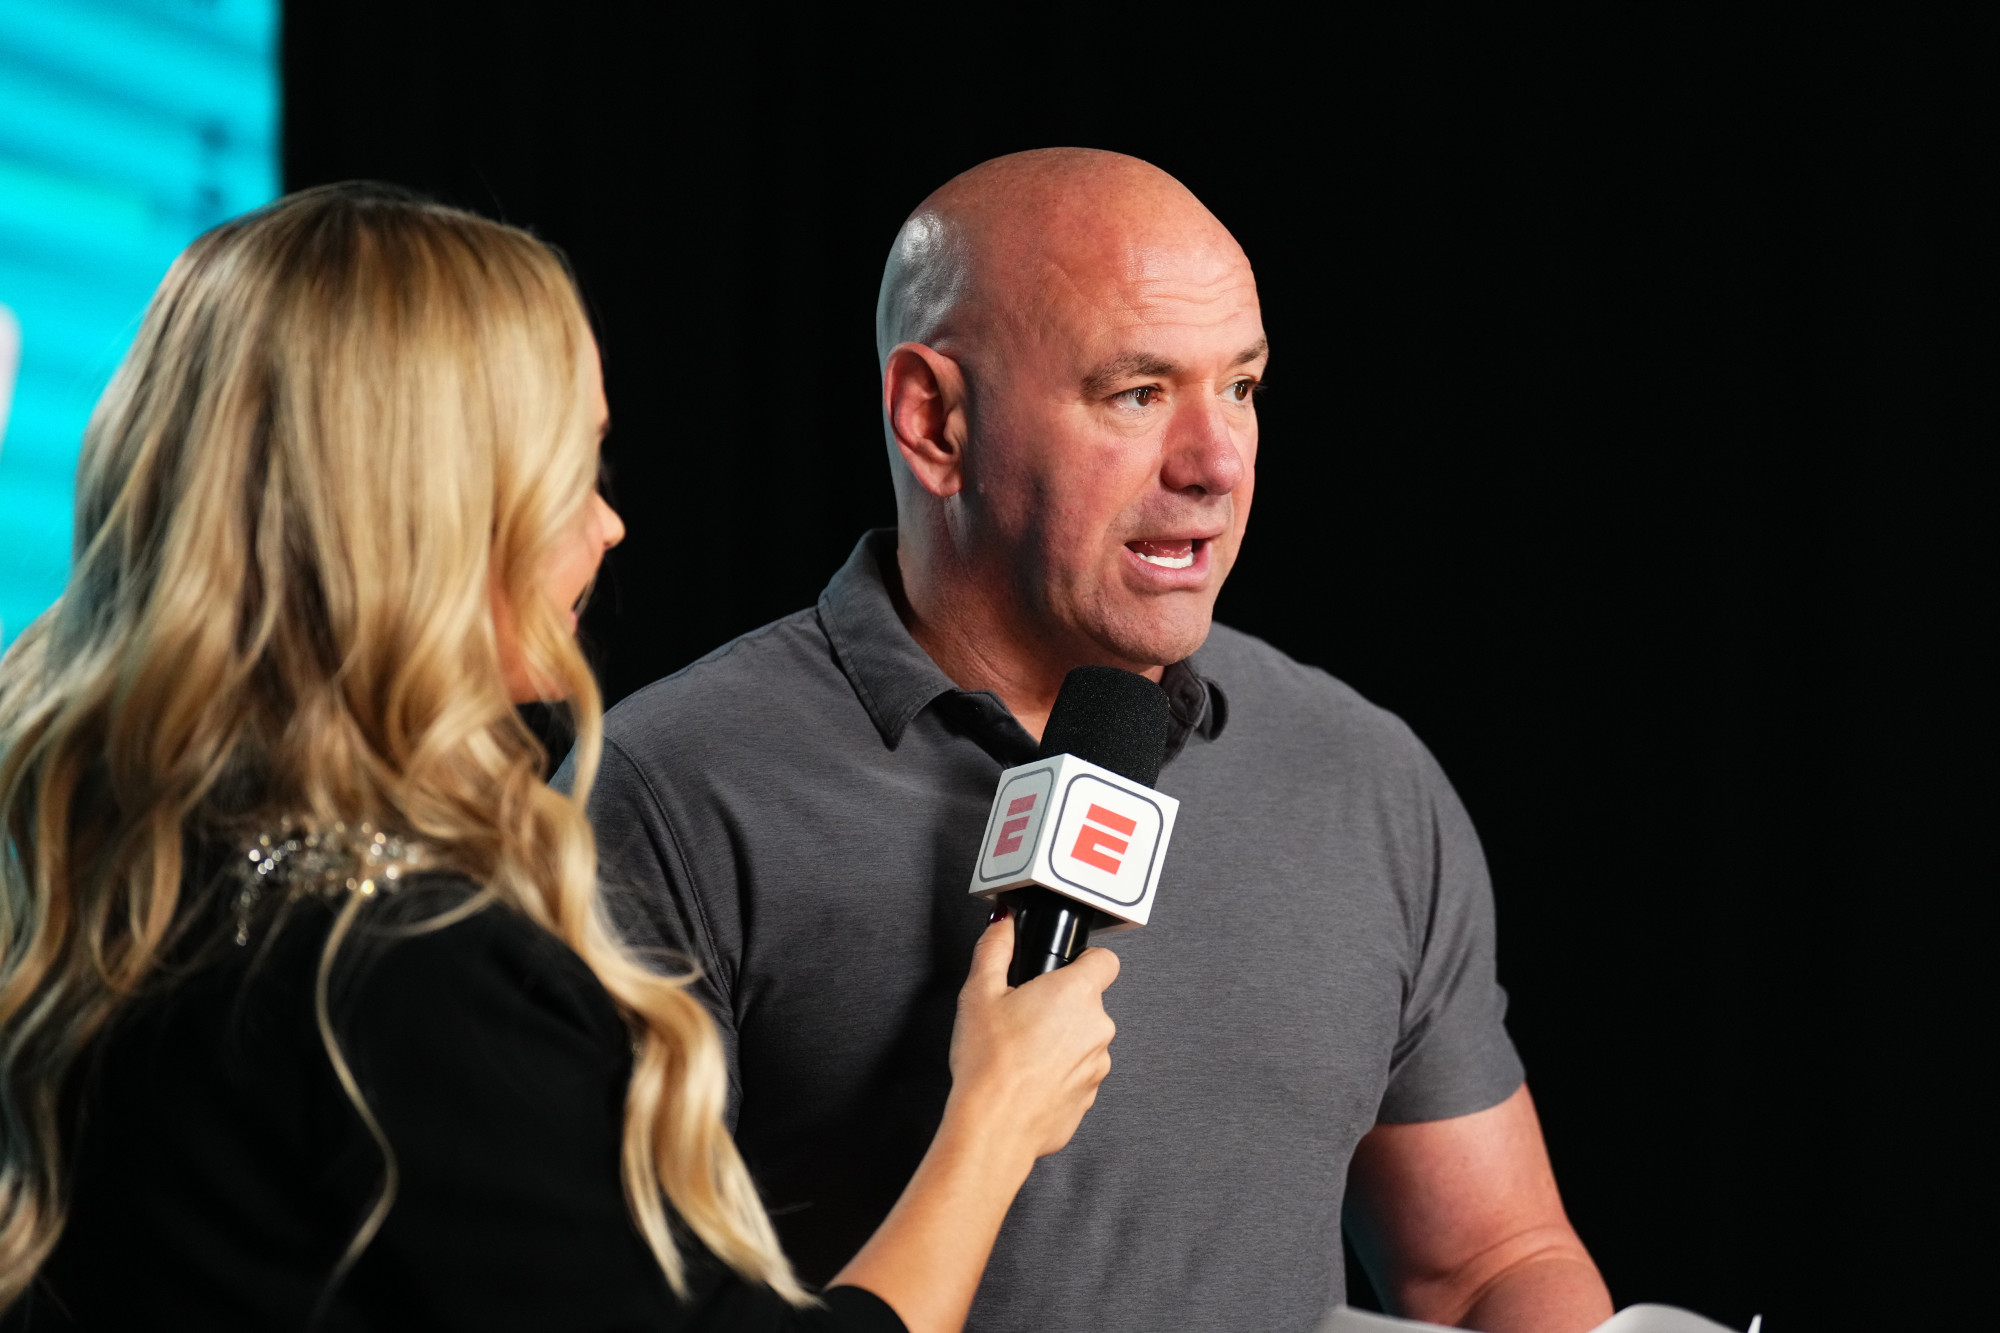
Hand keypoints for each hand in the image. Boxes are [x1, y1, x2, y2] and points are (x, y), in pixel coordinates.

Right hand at [945, 912, 1119, 1164]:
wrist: (995, 1126)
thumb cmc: (989, 1064)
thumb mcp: (979, 993)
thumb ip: (995, 948)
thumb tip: (1002, 925)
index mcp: (1076, 993)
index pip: (1105, 960)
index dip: (1083, 960)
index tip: (1061, 969)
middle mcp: (1097, 1027)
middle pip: (1089, 1003)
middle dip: (1061, 1006)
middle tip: (1023, 1016)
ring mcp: (1097, 1066)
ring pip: (1084, 1040)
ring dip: (1062, 1042)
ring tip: (1022, 1052)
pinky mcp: (1089, 1098)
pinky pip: (1078, 1074)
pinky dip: (1058, 1074)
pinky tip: (1027, 1077)